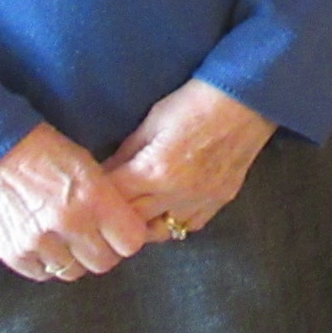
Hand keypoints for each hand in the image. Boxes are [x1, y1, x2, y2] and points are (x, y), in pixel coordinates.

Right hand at [0, 123, 151, 280]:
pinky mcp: (12, 254)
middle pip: (103, 263)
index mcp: (93, 197)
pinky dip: (46, 262)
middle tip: (92, 236)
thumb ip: (109, 201)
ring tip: (64, 237)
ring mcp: (38, 242)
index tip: (120, 231)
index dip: (127, 237)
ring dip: (73, 258)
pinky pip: (42, 274)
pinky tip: (43, 242)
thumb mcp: (88, 165)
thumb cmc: (45, 151)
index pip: (130, 243)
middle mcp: (68, 224)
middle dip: (102, 250)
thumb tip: (128, 229)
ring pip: (72, 272)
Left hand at [104, 77, 276, 237]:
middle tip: (102, 209)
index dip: (95, 198)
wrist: (246, 99)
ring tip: (131, 214)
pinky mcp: (220, 201)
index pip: (112, 199)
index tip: (85, 194)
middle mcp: (177, 195)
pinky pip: (188, 226)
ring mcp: (201, 202)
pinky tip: (164, 210)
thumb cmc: (195, 101)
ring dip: (141, 226)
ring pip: (160, 233)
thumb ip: (127, 151)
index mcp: (154, 171)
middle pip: (132, 223)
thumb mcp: (152, 120)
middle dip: (113, 217)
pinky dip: (172, 222)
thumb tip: (104, 172)